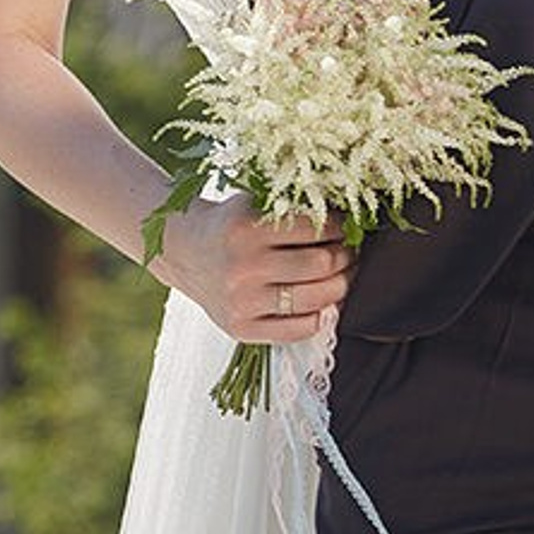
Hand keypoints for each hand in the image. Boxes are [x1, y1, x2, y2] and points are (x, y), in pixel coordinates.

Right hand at [157, 195, 354, 343]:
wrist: (185, 252)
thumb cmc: (228, 224)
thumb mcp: (253, 204)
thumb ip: (293, 209)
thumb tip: (347, 220)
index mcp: (246, 228)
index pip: (314, 229)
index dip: (339, 228)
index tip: (344, 227)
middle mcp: (243, 267)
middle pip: (321, 265)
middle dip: (345, 256)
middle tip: (349, 251)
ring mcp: (242, 302)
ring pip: (315, 299)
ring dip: (340, 285)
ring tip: (341, 275)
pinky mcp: (241, 328)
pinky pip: (299, 329)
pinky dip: (319, 316)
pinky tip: (320, 302)